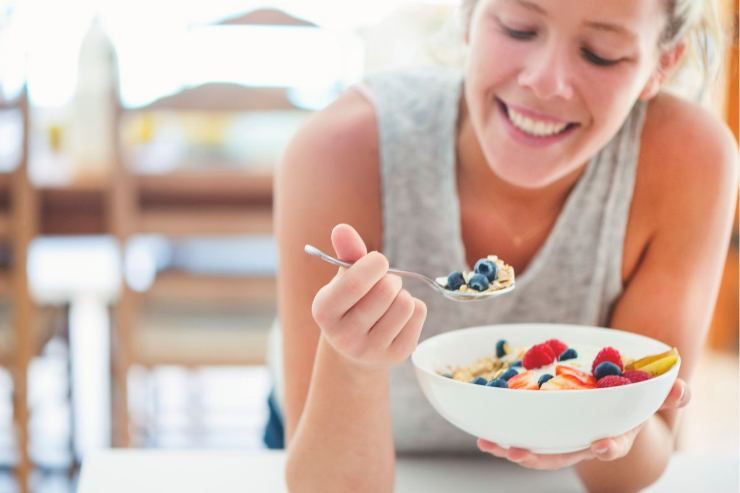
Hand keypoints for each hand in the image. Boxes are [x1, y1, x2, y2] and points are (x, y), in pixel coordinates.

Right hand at [311, 224, 426, 368]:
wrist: (356, 348)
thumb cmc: (350, 302)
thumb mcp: (343, 278)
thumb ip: (346, 252)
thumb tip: (341, 228)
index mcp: (324, 312)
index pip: (354, 283)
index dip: (374, 264)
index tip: (378, 261)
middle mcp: (344, 336)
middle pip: (386, 291)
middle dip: (390, 278)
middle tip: (384, 283)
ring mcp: (371, 351)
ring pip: (405, 303)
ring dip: (402, 293)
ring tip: (390, 300)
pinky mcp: (396, 355)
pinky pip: (419, 314)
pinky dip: (414, 307)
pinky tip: (399, 315)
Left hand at [477, 378, 690, 469]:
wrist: (613, 404)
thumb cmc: (633, 399)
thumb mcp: (653, 393)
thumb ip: (668, 392)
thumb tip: (681, 389)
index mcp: (614, 434)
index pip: (614, 445)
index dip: (609, 447)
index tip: (602, 446)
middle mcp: (584, 442)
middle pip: (562, 455)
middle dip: (539, 457)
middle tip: (518, 452)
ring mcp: (561, 439)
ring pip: (536, 451)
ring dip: (512, 449)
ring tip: (490, 443)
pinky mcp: (544, 430)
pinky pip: (522, 436)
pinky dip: (502, 435)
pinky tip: (482, 433)